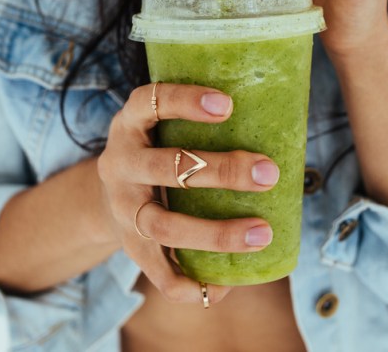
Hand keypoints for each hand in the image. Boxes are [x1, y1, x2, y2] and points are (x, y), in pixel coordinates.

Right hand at [96, 82, 280, 304]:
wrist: (104, 196)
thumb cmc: (157, 151)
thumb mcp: (161, 126)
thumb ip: (202, 124)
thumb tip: (284, 129)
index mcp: (130, 124)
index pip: (149, 102)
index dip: (184, 102)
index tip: (228, 105)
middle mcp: (119, 163)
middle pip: (166, 167)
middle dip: (221, 171)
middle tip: (269, 173)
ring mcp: (121, 208)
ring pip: (163, 225)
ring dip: (216, 233)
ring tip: (261, 233)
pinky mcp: (128, 246)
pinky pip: (158, 272)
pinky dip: (191, 283)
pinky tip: (224, 285)